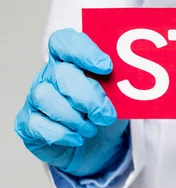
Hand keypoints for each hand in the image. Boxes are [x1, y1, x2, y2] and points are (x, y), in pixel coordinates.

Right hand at [14, 28, 128, 176]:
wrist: (98, 146)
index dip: (83, 51)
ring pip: (45, 97)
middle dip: (88, 96)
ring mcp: (35, 98)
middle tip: (106, 115)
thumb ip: (121, 83)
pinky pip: (37, 124)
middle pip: (61, 73)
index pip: (65, 42)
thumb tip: (135, 77)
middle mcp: (50, 75)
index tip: (106, 67)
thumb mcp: (120, 96)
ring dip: (74, 117)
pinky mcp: (28, 123)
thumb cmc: (107, 112)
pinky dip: (62, 134)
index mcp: (71, 61)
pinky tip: (77, 138)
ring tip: (91, 129)